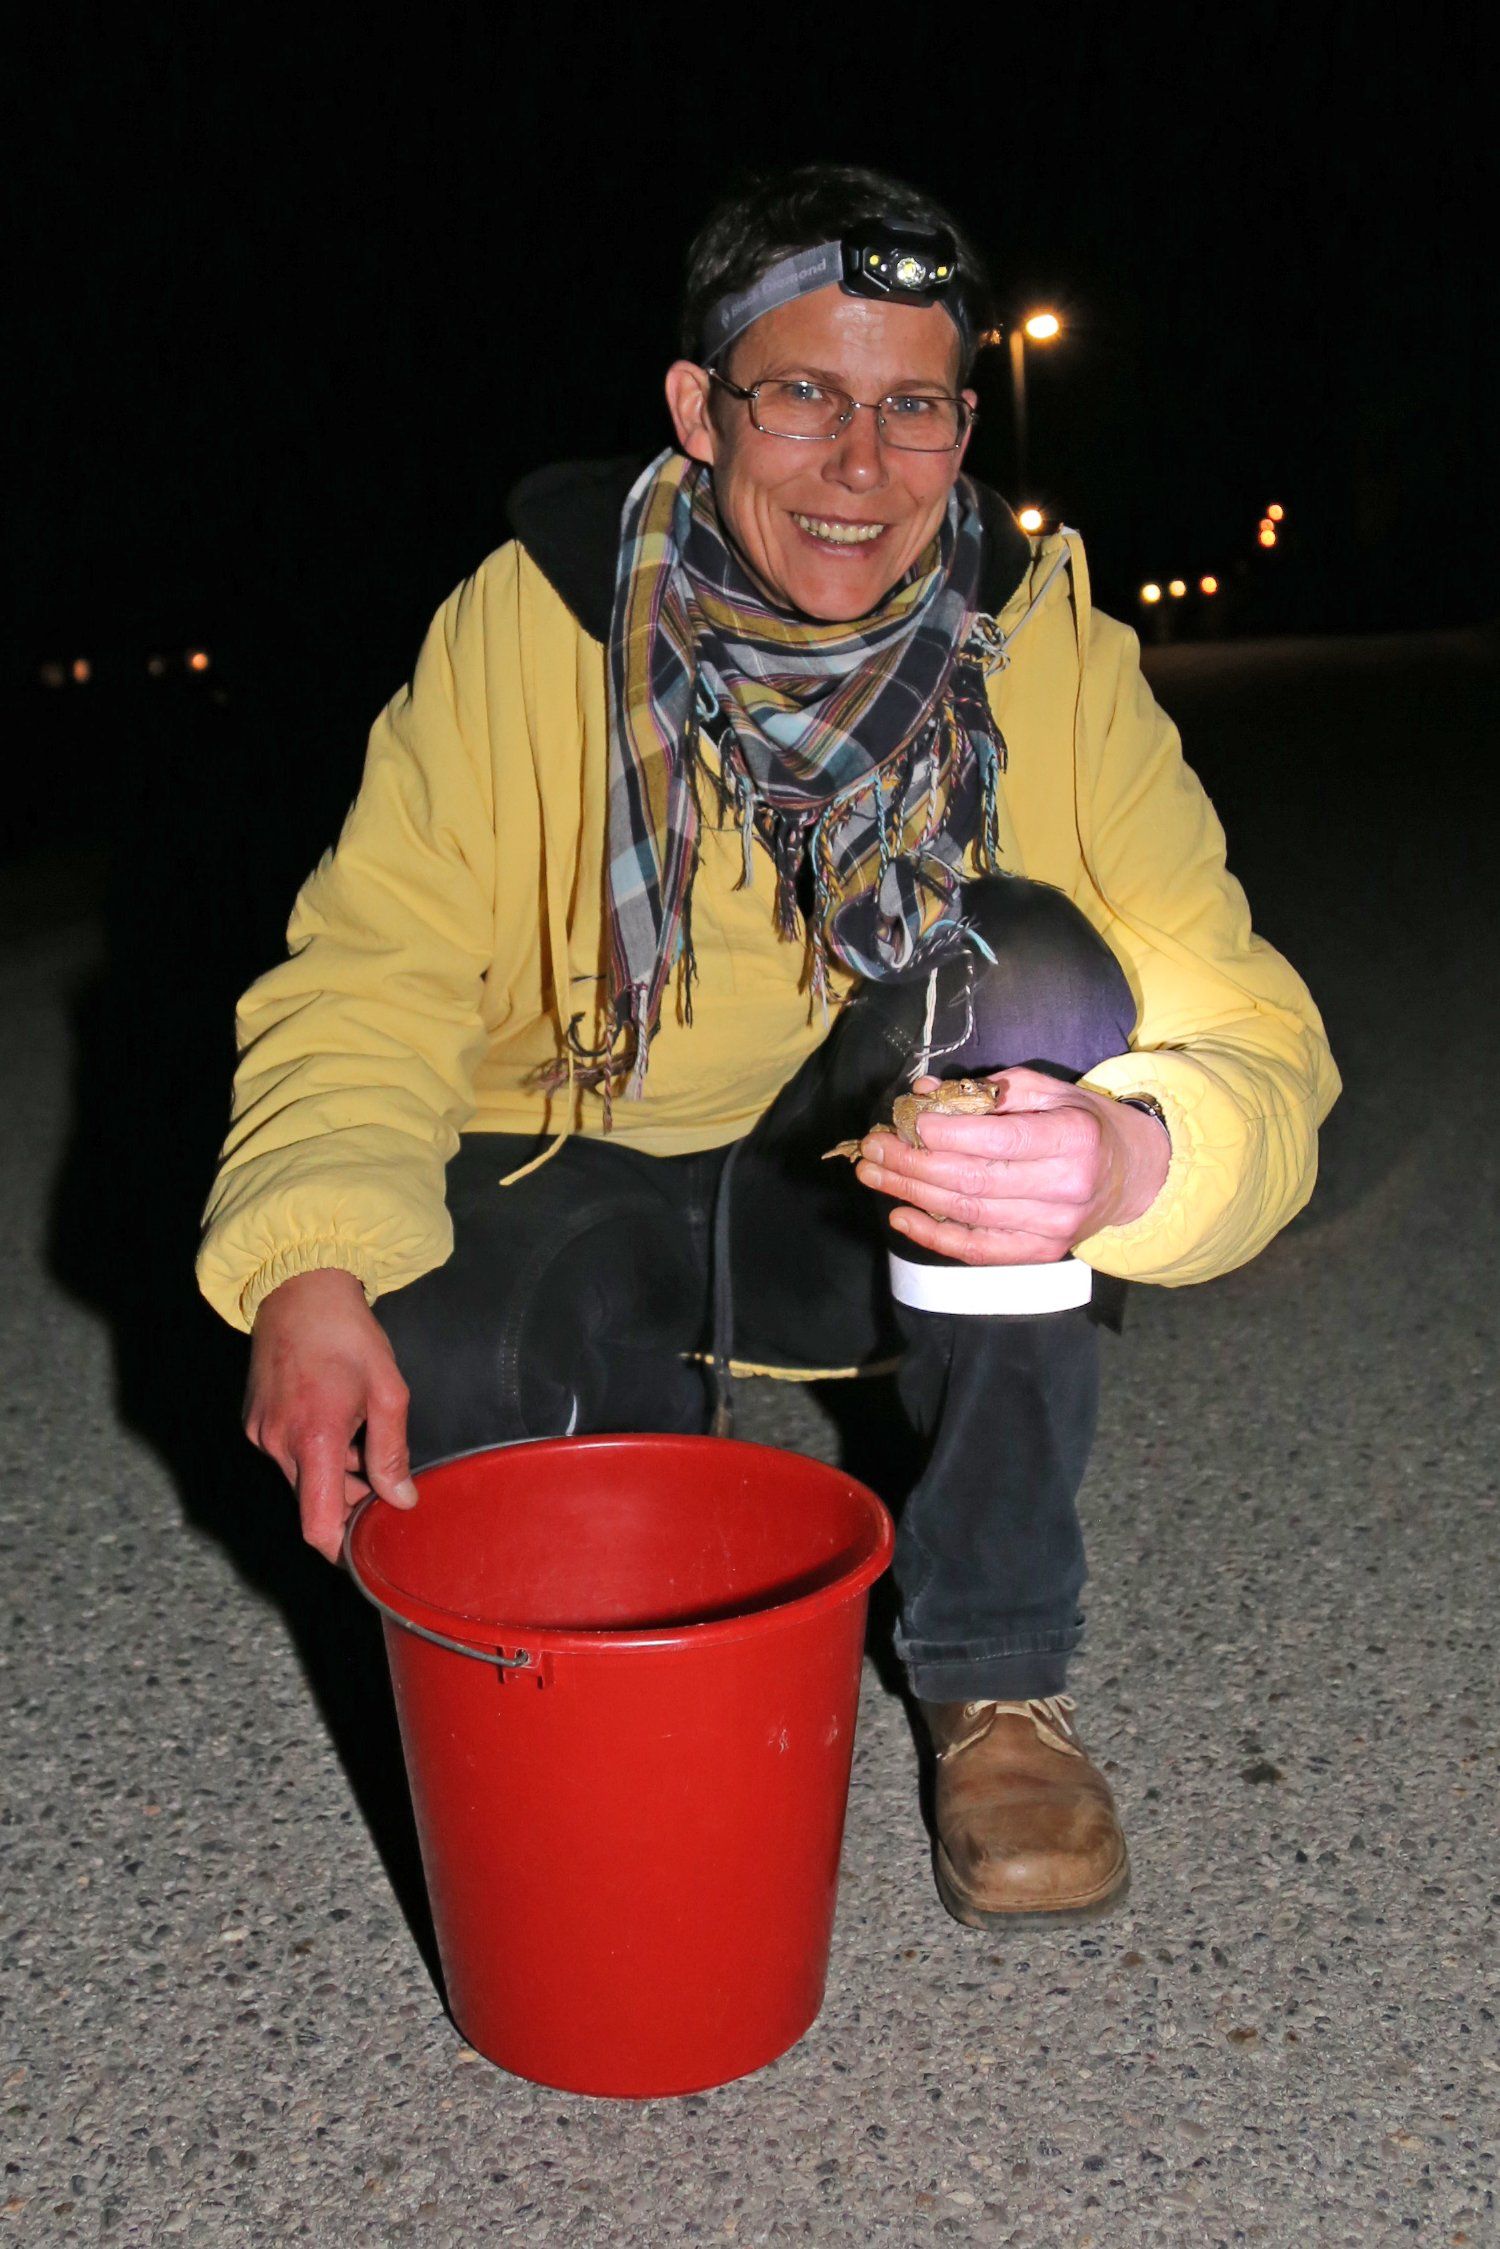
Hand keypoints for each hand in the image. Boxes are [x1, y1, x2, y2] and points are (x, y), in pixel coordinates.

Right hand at [243, 1268, 417, 1563]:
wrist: (298, 1289)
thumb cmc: (348, 1335)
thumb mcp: (386, 1391)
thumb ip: (391, 1452)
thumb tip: (401, 1501)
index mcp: (314, 1439)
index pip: (317, 1525)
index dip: (340, 1550)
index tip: (366, 1552)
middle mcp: (277, 1443)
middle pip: (313, 1503)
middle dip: (348, 1503)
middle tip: (384, 1482)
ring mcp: (260, 1433)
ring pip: (301, 1480)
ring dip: (333, 1476)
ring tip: (362, 1438)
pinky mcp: (253, 1422)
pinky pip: (287, 1456)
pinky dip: (314, 1454)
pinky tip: (336, 1422)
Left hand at [855, 1068, 1170, 1265]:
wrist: (1130, 1175)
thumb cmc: (1082, 1124)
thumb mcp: (1048, 1091)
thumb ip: (988, 1090)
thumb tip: (925, 1091)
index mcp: (1072, 1138)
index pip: (999, 1140)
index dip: (948, 1133)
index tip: (908, 1119)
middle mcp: (1065, 1188)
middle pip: (973, 1179)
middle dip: (913, 1162)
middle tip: (873, 1146)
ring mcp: (1053, 1228)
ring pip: (967, 1213)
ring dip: (911, 1193)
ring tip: (872, 1172)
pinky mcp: (1039, 1252)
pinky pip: (977, 1250)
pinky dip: (934, 1236)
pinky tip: (900, 1215)